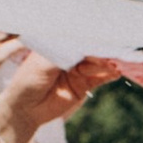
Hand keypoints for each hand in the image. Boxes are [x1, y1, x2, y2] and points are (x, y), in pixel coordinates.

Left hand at [0, 46, 124, 142]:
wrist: (25, 109)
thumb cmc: (27, 80)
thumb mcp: (43, 63)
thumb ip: (63, 53)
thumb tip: (82, 44)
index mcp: (58, 44)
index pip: (78, 37)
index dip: (90, 36)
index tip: (103, 33)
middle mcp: (70, 56)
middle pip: (90, 50)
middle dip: (103, 49)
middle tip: (114, 47)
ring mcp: (78, 70)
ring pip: (97, 64)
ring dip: (108, 63)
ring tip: (116, 63)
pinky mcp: (83, 85)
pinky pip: (100, 79)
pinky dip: (108, 75)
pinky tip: (116, 72)